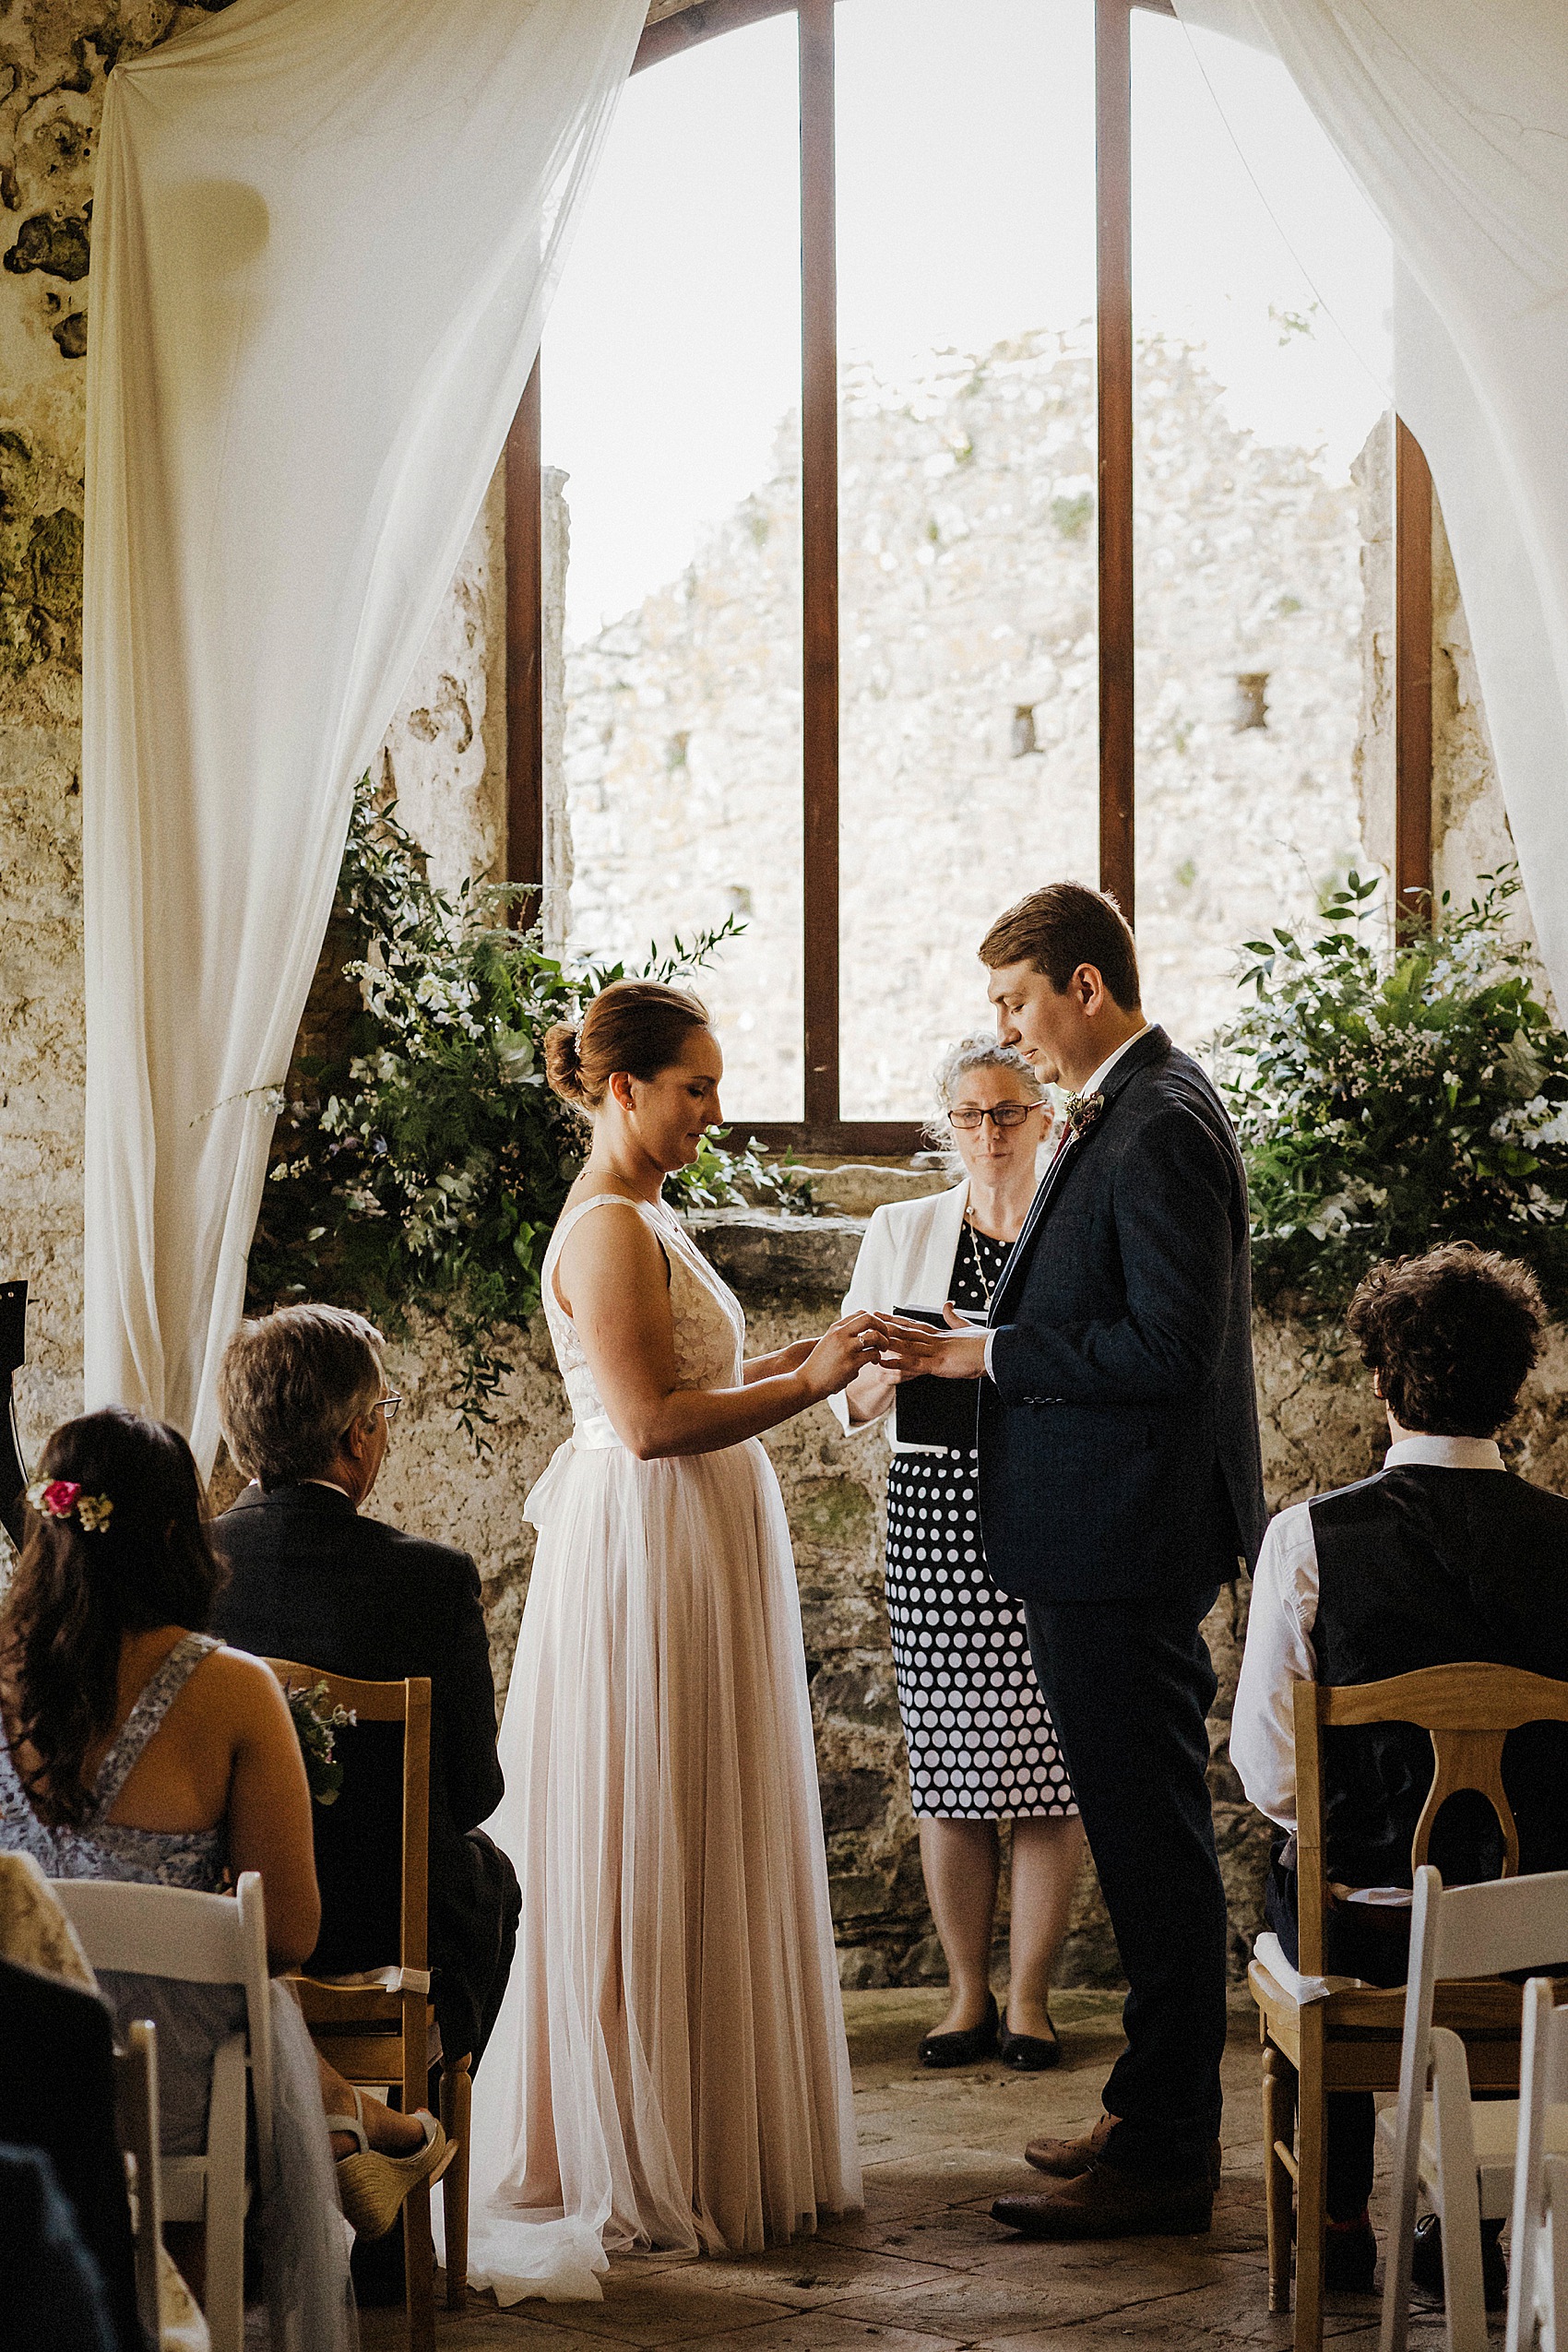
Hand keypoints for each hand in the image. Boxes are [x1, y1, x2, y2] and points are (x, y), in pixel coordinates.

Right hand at [798, 1311, 888, 1400]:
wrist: (807, 1382)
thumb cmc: (818, 1366)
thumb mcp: (827, 1344)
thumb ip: (842, 1336)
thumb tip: (860, 1334)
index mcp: (835, 1329)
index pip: (861, 1314)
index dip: (874, 1320)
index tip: (877, 1329)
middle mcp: (840, 1334)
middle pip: (869, 1319)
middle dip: (882, 1327)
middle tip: (885, 1337)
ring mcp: (846, 1348)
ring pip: (875, 1336)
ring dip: (883, 1343)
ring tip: (882, 1350)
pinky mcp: (851, 1363)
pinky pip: (873, 1354)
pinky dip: (877, 1357)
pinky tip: (874, 1361)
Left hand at [873, 1302, 987, 1381]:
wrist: (998, 1352)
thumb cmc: (985, 1344)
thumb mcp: (967, 1329)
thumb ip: (954, 1318)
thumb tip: (947, 1304)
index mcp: (940, 1334)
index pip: (913, 1324)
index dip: (896, 1319)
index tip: (881, 1315)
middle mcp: (935, 1339)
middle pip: (904, 1330)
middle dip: (884, 1327)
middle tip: (866, 1322)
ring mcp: (935, 1350)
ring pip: (905, 1345)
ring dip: (885, 1342)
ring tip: (867, 1340)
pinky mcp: (939, 1363)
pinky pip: (913, 1363)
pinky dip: (897, 1363)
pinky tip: (884, 1362)